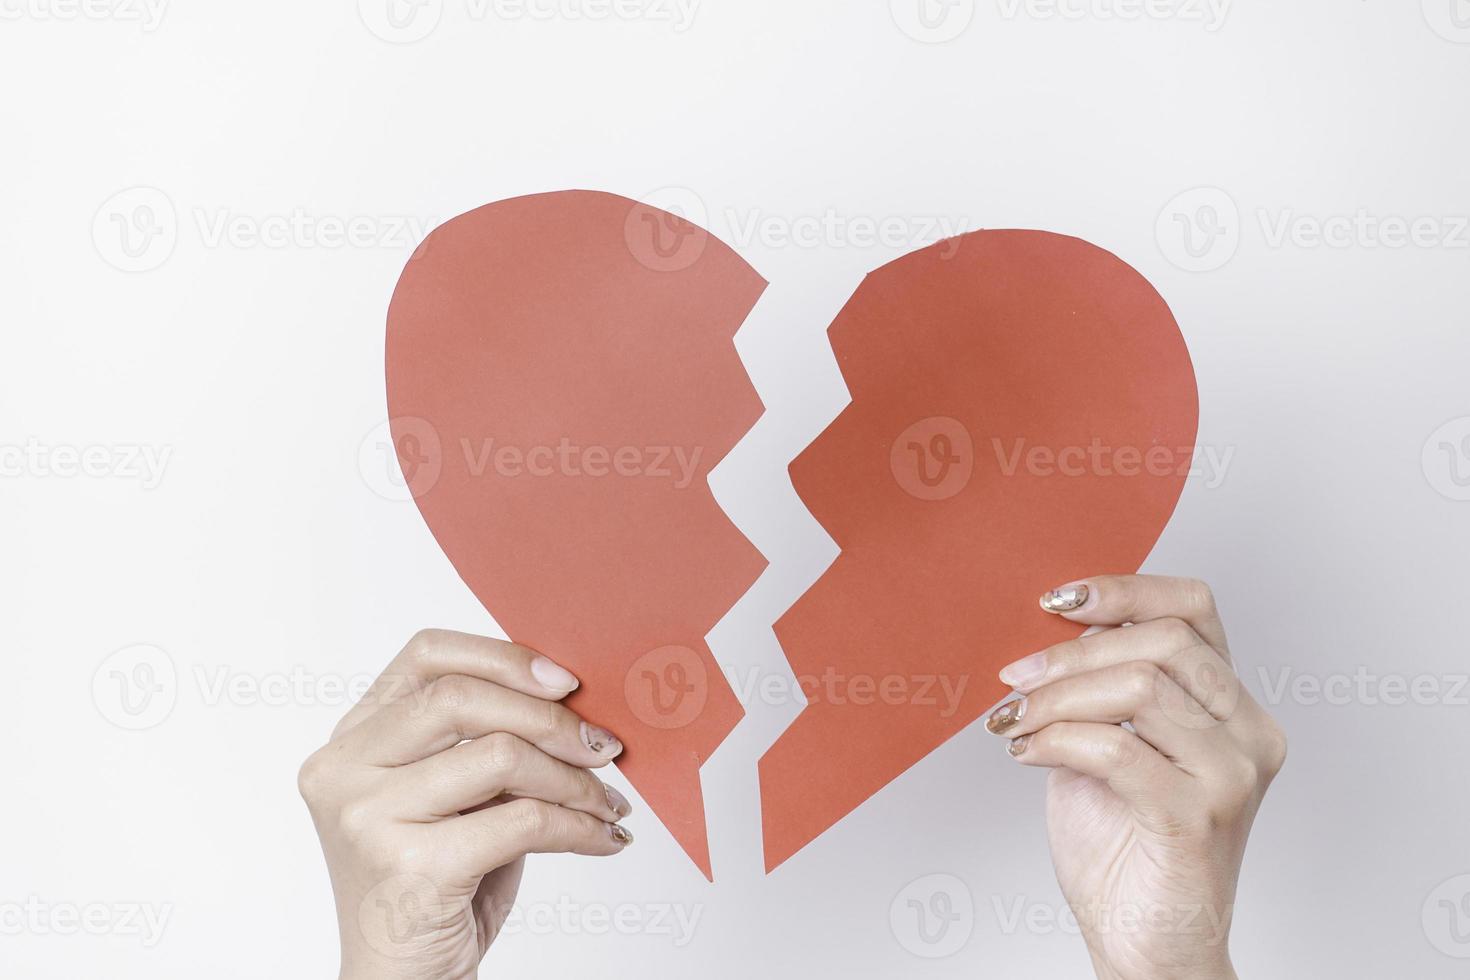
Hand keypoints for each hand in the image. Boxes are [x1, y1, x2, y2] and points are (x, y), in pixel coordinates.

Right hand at [297, 629, 633, 979]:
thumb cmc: (437, 887)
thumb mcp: (455, 798)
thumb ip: (487, 742)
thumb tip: (573, 703)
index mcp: (353, 739)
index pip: (426, 656)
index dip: (503, 656)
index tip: (565, 681)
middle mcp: (345, 771)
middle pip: (461, 697)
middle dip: (550, 718)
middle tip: (602, 746)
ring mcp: (368, 818)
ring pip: (499, 754)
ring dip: (574, 780)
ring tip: (605, 802)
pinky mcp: (410, 867)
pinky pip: (523, 820)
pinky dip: (579, 826)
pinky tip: (600, 837)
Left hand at [988, 575, 1285, 979]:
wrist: (1146, 946)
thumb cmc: (1124, 848)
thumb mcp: (1105, 745)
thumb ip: (1098, 691)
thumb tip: (1042, 636)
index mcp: (1230, 706)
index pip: (1194, 608)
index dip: (1124, 589)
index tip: (1057, 600)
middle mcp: (1247, 732)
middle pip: (1163, 640)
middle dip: (1073, 652)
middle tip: (1016, 679)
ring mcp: (1232, 775)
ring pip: (1140, 688)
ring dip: (1057, 698)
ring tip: (1015, 722)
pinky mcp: (1198, 815)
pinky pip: (1117, 748)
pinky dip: (1057, 740)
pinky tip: (1026, 753)